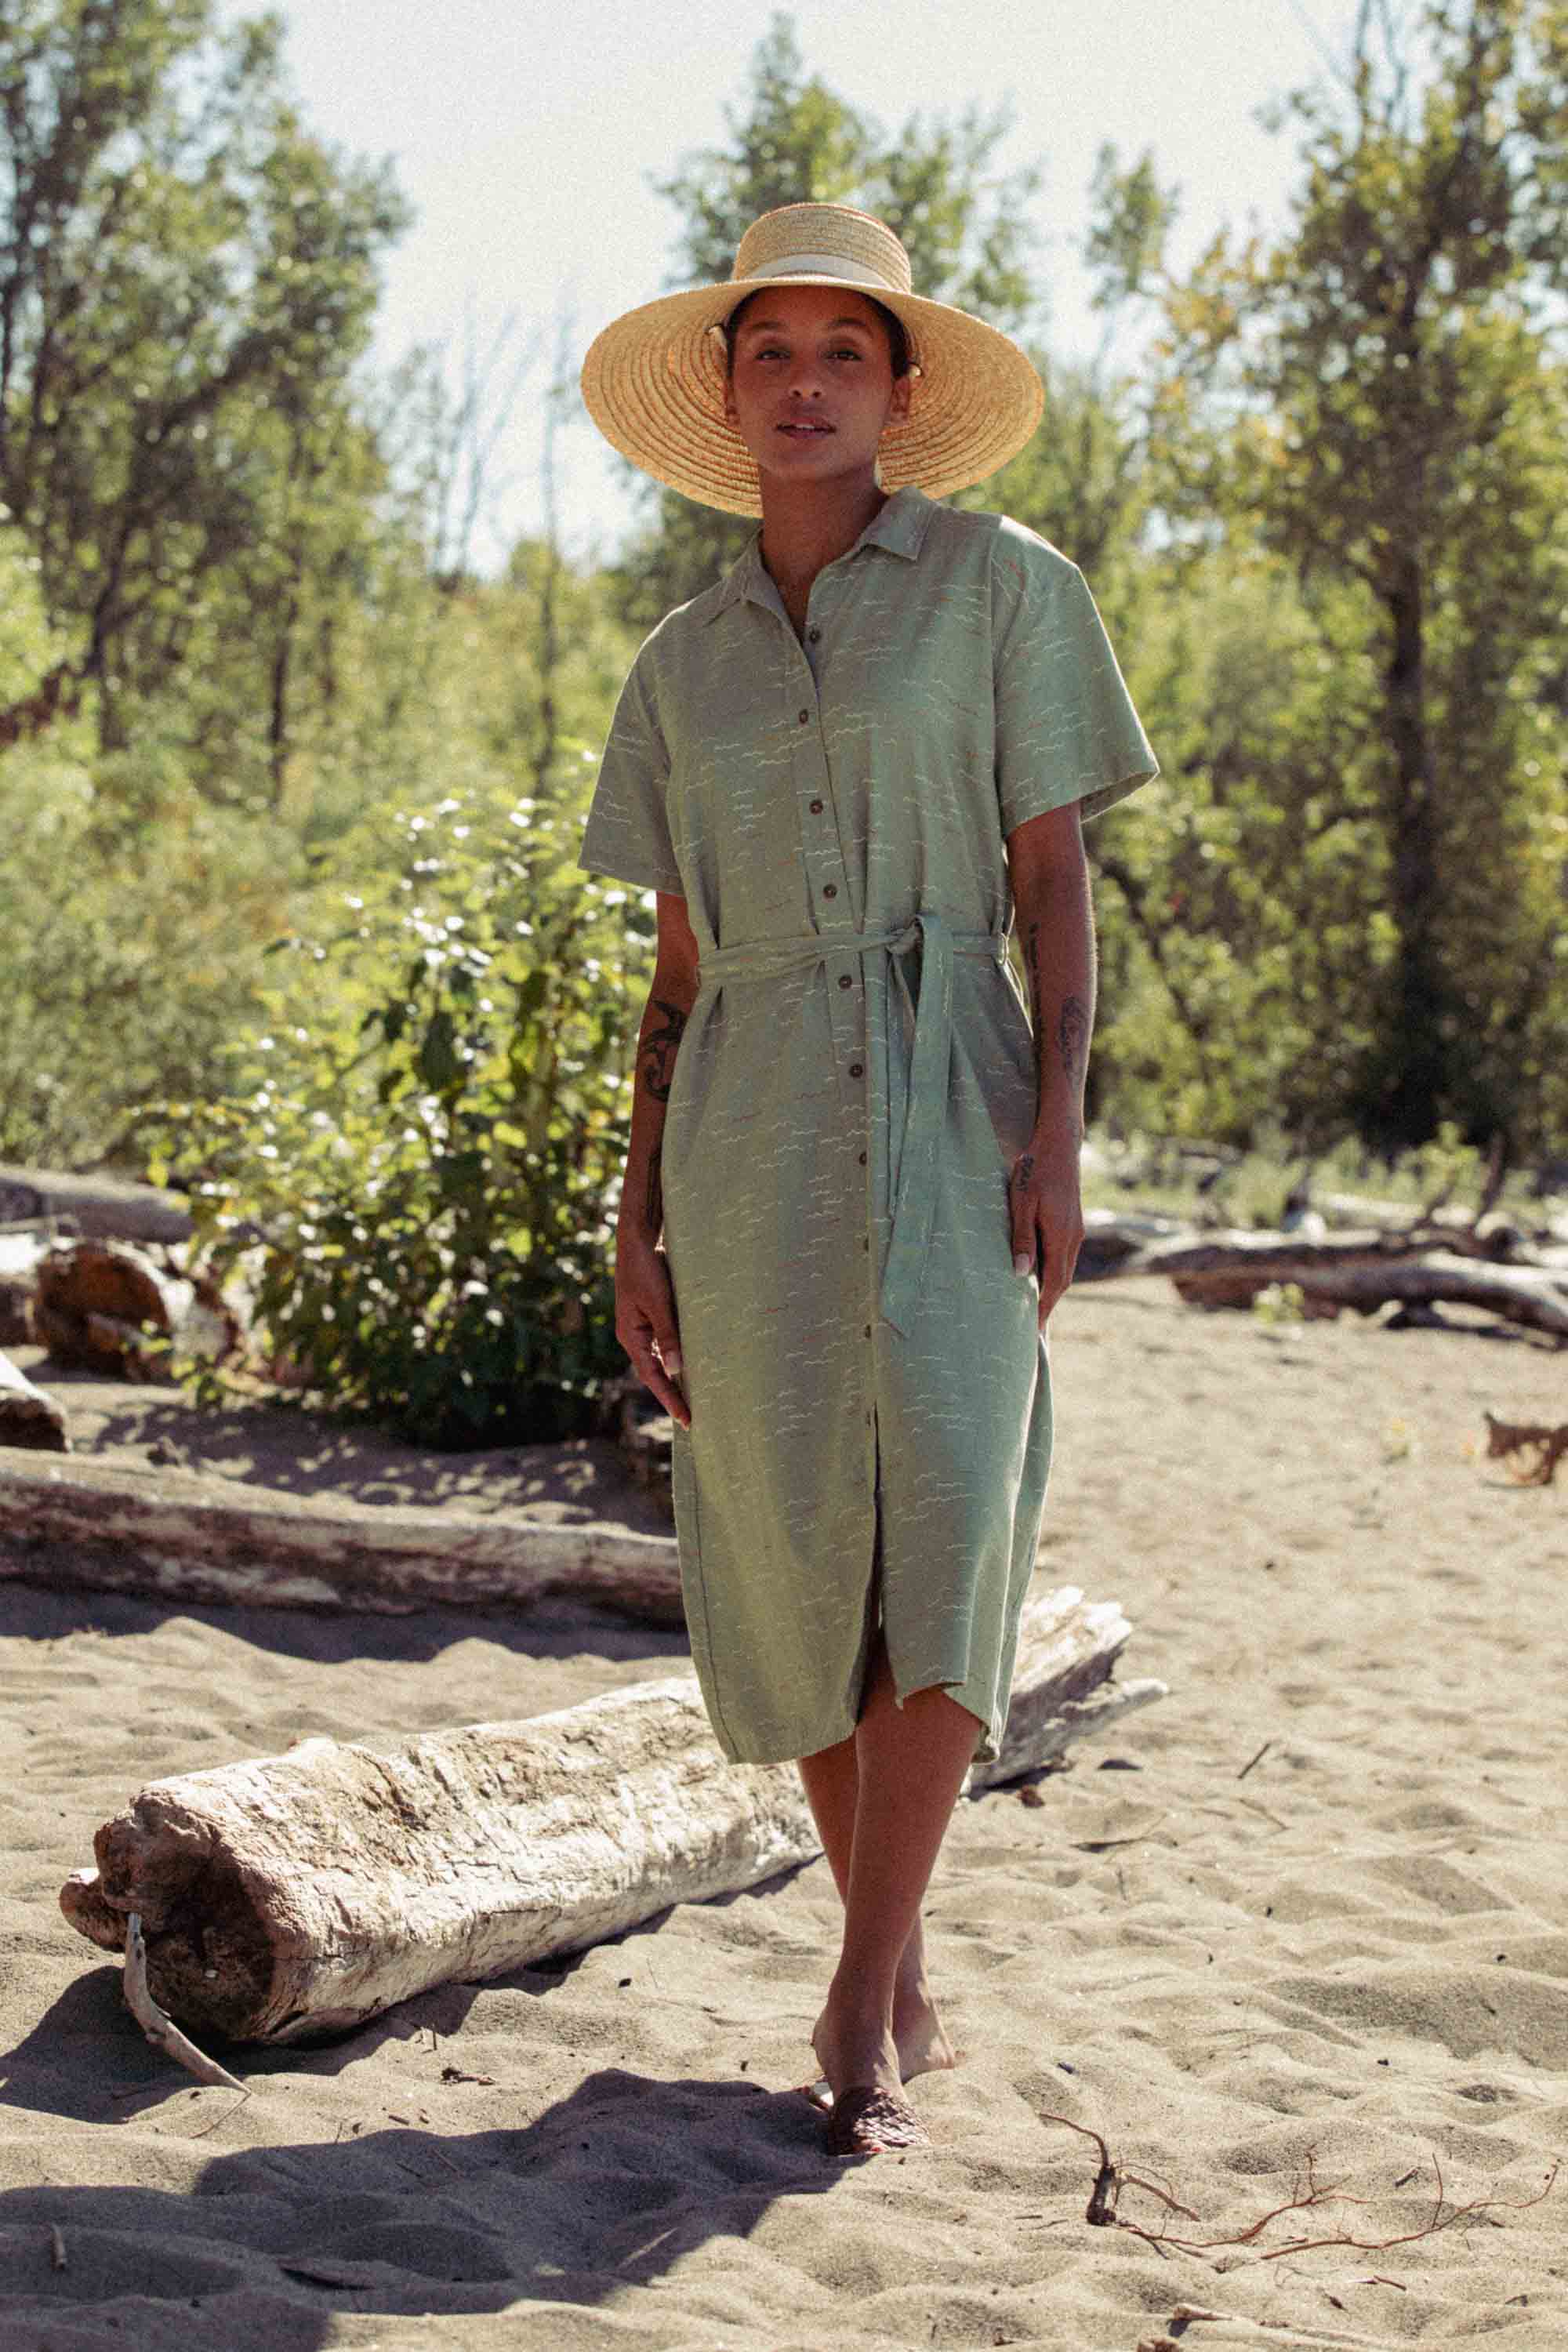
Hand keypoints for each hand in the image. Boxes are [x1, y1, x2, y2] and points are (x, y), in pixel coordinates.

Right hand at [614, 1226, 690, 1427]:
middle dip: (672, 1394)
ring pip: (661, 1358)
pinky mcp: (652, 1313)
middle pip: (655, 1372)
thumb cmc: (646, 1269)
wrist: (638, 1240)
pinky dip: (678, 1355)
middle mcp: (635, 1335)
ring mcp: (643, 1325)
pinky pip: (666, 1342)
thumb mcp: (659, 1303)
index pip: (653, 1376)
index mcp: (632, 1336)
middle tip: (692, 1417)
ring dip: (676, 1376)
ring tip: (695, 1396)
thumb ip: (668, 1335)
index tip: (686, 1419)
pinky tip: (693, 1362)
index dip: (670, 1398)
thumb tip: (677, 1370)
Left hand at [1007, 1131, 1084, 1327]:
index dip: (1044, 1307)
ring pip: (1064, 1268)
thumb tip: (1021, 1274)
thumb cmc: (1034, 1171)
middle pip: (1063, 1281)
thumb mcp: (1022, 1204)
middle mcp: (1073, 1238)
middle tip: (1032, 1326)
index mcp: (1061, 1236)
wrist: (1058, 1145)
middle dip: (1048, 1304)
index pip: (1054, 1283)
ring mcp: (1075, 1230)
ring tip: (1034, 1305)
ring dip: (1052, 1288)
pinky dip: (1054, 1271)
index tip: (1034, 1329)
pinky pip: (1064, 1255)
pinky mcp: (1072, 1223)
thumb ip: (1023, 1239)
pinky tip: (1039, 1273)